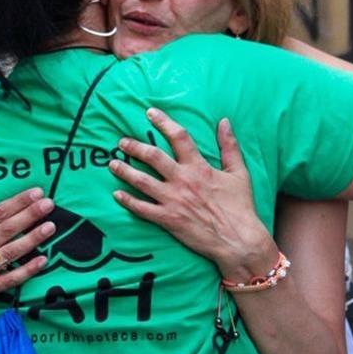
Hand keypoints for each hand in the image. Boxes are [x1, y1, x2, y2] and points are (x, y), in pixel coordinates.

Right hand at [0, 185, 56, 316]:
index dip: (17, 202)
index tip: (36, 193)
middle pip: (6, 229)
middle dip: (29, 215)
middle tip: (49, 204)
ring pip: (11, 251)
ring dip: (32, 238)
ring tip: (51, 227)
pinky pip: (10, 278)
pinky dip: (27, 270)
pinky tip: (43, 260)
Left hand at [108, 108, 278, 282]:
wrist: (238, 240)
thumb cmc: (240, 206)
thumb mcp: (239, 173)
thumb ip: (229, 146)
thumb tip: (223, 122)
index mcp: (199, 167)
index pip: (178, 137)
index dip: (163, 122)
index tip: (150, 113)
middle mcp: (182, 180)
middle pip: (153, 156)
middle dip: (135, 147)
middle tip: (122, 142)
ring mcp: (173, 200)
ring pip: (142, 181)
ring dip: (125, 171)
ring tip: (112, 164)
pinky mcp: (168, 219)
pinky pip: (142, 209)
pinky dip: (128, 201)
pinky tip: (116, 195)